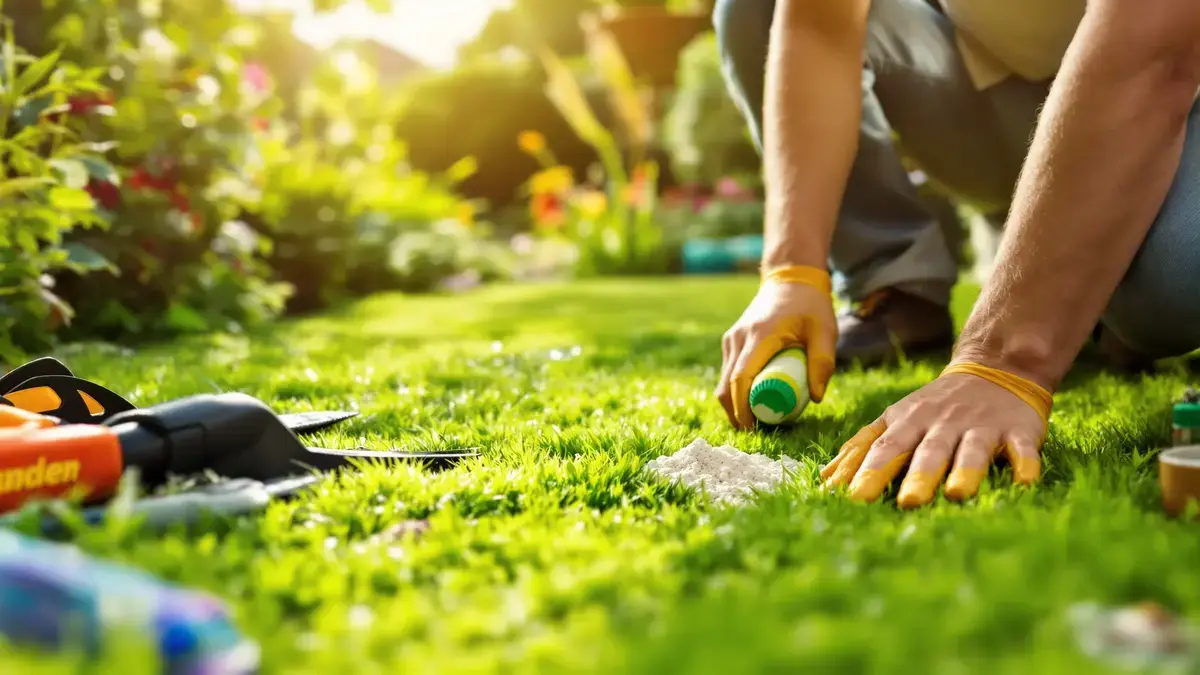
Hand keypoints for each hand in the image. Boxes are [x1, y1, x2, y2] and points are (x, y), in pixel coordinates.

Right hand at [716, 265, 837, 428]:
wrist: (791, 278)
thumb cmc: (811, 305)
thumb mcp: (825, 331)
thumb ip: (823, 363)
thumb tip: (816, 398)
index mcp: (760, 336)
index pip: (742, 379)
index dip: (743, 408)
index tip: (753, 428)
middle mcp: (739, 338)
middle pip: (726, 386)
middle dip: (735, 414)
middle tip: (755, 432)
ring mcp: (732, 339)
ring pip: (723, 381)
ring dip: (734, 404)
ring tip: (756, 420)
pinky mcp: (732, 340)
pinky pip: (728, 372)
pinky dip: (735, 391)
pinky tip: (752, 401)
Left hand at [820, 362, 1052, 506]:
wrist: (994, 369)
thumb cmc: (934, 407)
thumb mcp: (895, 420)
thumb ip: (862, 448)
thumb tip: (825, 479)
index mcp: (908, 424)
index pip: (884, 449)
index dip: (869, 472)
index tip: (851, 498)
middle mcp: (942, 424)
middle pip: (926, 452)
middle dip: (916, 477)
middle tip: (906, 503)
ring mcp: (981, 427)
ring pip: (971, 450)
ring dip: (965, 471)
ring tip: (957, 494)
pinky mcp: (1018, 431)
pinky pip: (1022, 450)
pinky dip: (1025, 465)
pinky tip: (1025, 483)